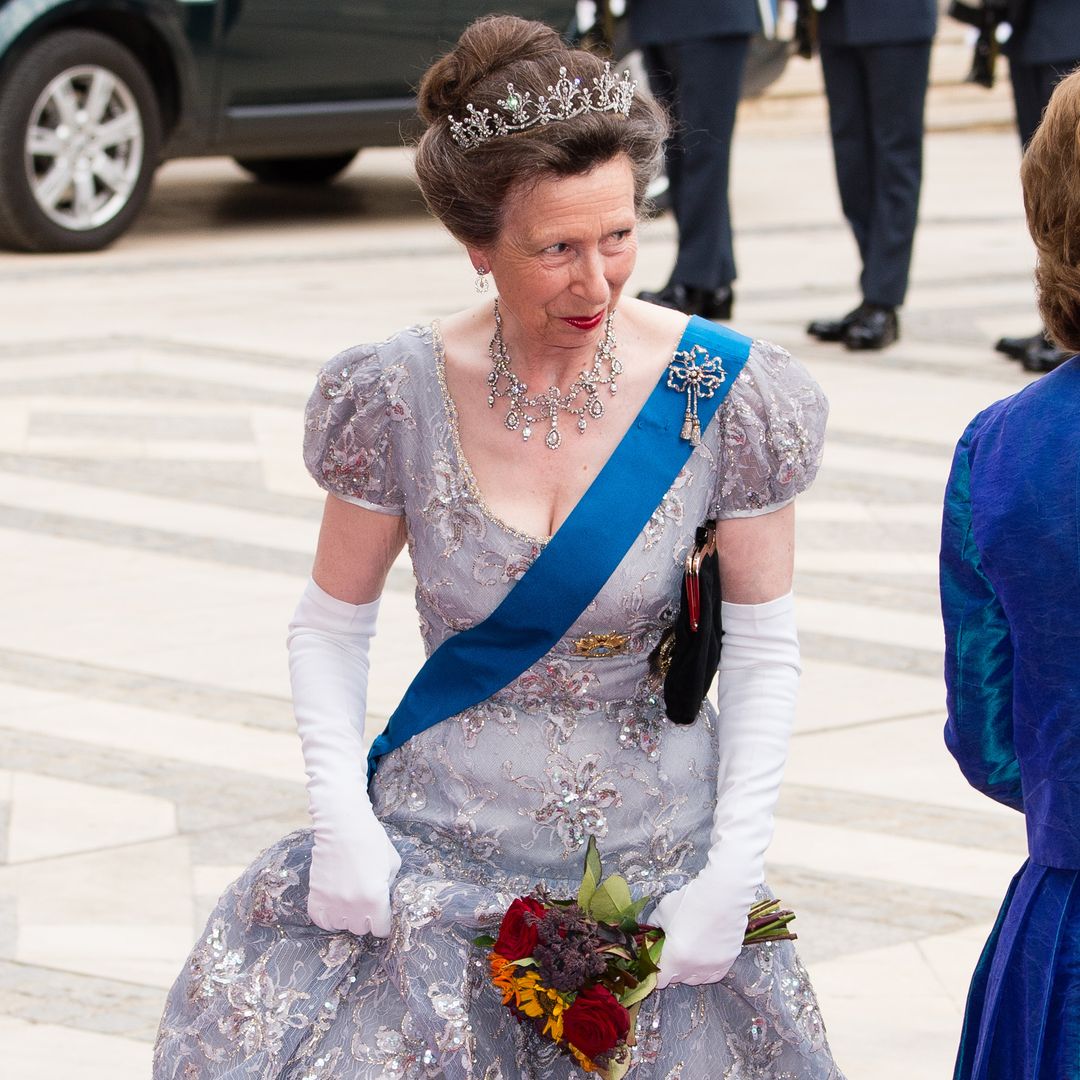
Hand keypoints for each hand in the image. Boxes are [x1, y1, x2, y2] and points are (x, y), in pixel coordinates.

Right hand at [307, 815, 400, 935]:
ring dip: (347, 917)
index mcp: (376, 898)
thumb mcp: (392, 865)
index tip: (382, 915)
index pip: (381, 930)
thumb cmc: (372, 841)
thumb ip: (389, 888)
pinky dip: (328, 917)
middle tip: (366, 902)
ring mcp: (333, 902)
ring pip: (342, 926)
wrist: (343, 826)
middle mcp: (354, 905)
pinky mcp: (316, 896)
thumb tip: (384, 901)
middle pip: (361, 929)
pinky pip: (321, 921)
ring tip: (350, 901)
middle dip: (366, 918)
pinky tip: (335, 906)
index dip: (384, 923)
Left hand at [651, 875, 745, 988]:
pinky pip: (714, 975)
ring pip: (695, 979)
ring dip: (688, 970)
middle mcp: (694, 968)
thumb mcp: (662, 911)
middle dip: (670, 967)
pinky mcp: (728, 961)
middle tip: (670, 950)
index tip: (654, 959)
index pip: (659, 980)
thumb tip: (651, 934)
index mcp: (675, 958)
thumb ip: (653, 927)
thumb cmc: (690, 901)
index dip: (654, 970)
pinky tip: (703, 956)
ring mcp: (712, 966)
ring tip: (688, 952)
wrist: (723, 894)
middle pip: (677, 979)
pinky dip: (706, 970)